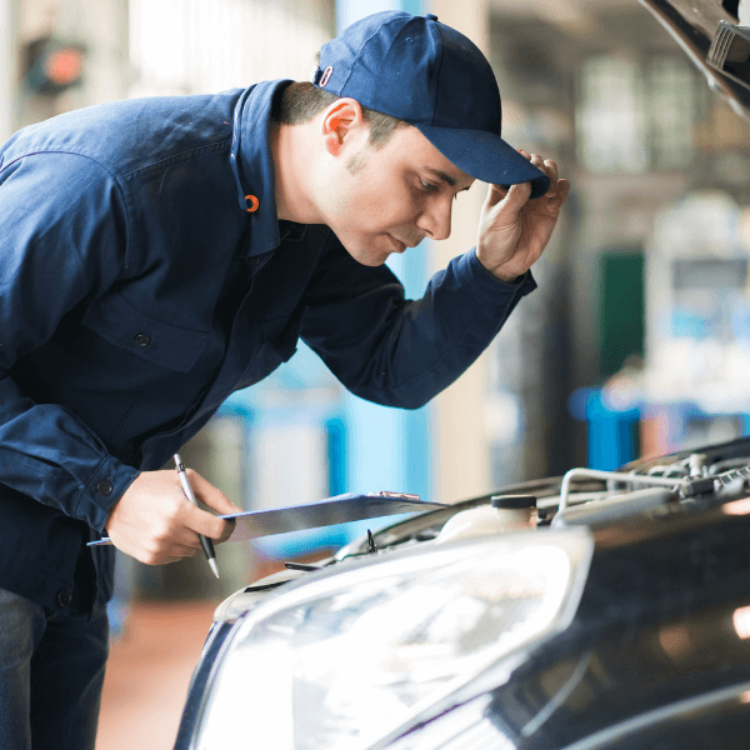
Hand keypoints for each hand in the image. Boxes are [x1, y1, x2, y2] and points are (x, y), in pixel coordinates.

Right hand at [105, 469, 241, 564]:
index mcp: (179, 510)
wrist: (112, 498)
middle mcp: (168, 532)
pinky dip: (176, 547)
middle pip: (204, 541)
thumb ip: (216, 497)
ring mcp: (158, 547)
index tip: (228, 524)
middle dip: (206, 531)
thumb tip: (238, 513)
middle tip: (196, 518)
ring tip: (177, 522)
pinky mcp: (149, 557)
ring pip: (191, 551)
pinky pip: (176, 557)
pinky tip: (165, 532)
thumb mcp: (187, 480)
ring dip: (191, 539)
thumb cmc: (152, 485)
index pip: (217, 529)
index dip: (226, 528)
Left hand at [475, 151, 569, 282]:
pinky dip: (562, 189)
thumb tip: (527, 179)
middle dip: (538, 164)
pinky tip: (553, 202)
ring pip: (550, 171)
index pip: (513, 161)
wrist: (505, 264)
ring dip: (552, 174)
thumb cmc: (495, 239)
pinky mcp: (550, 208)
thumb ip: (513, 198)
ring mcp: (537, 196)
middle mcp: (521, 187)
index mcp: (502, 185)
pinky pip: (562, 189)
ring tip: (547, 191)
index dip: (520, 158)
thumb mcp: (500, 218)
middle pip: (535, 162)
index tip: (523, 162)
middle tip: (538, 176)